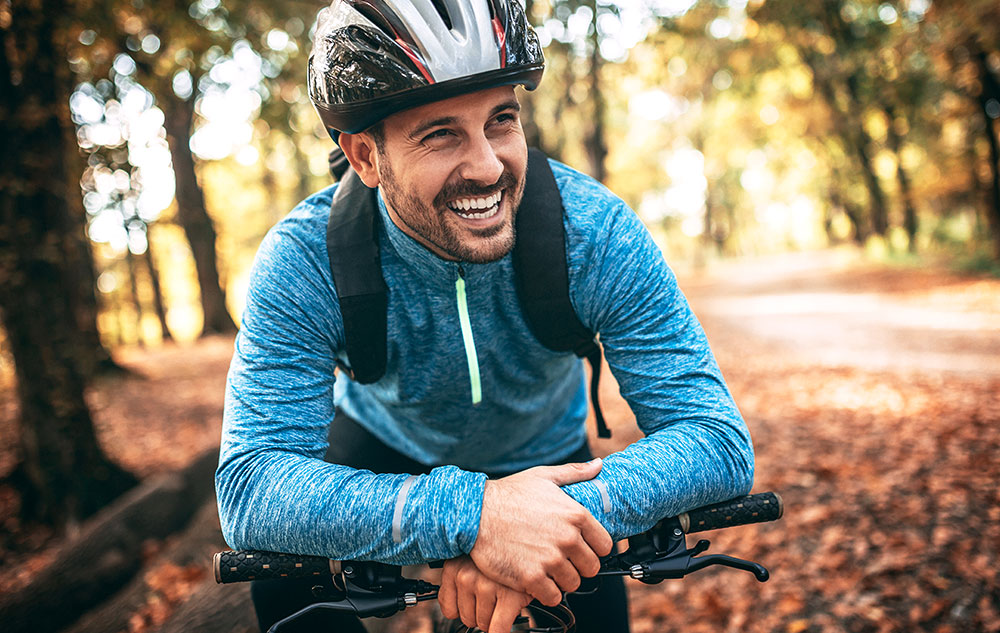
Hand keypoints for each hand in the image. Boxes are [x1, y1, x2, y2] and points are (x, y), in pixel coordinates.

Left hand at [438, 556, 531, 632]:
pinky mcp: (508, 596)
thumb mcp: (470, 561)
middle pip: (467, 618)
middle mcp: (466, 576)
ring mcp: (486, 586)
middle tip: (493, 598)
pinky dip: (501, 631)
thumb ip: (458, 582)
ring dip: (494, 617)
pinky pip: (498, 628)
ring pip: (483, 624)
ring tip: (503, 597)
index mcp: (453, 568)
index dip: (465, 610)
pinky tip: (506, 622)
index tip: (474, 605)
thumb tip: (453, 612)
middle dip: (481, 613)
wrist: (530, 541)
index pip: (449, 609)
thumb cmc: (498, 553)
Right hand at [470, 459, 612, 605]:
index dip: (593, 549)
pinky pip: (553, 596)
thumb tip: (598, 465)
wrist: (475, 513)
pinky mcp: (531, 577)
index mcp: (575, 515)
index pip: (604, 546)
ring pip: (572, 584)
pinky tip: (534, 580)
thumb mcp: (543, 476)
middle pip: (591, 568)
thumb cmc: (508, 494)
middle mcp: (567, 538)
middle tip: (562, 561)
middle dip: (578, 566)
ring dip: (561, 580)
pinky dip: (545, 592)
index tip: (581, 549)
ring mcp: (550, 560)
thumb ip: (575, 472)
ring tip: (546, 570)